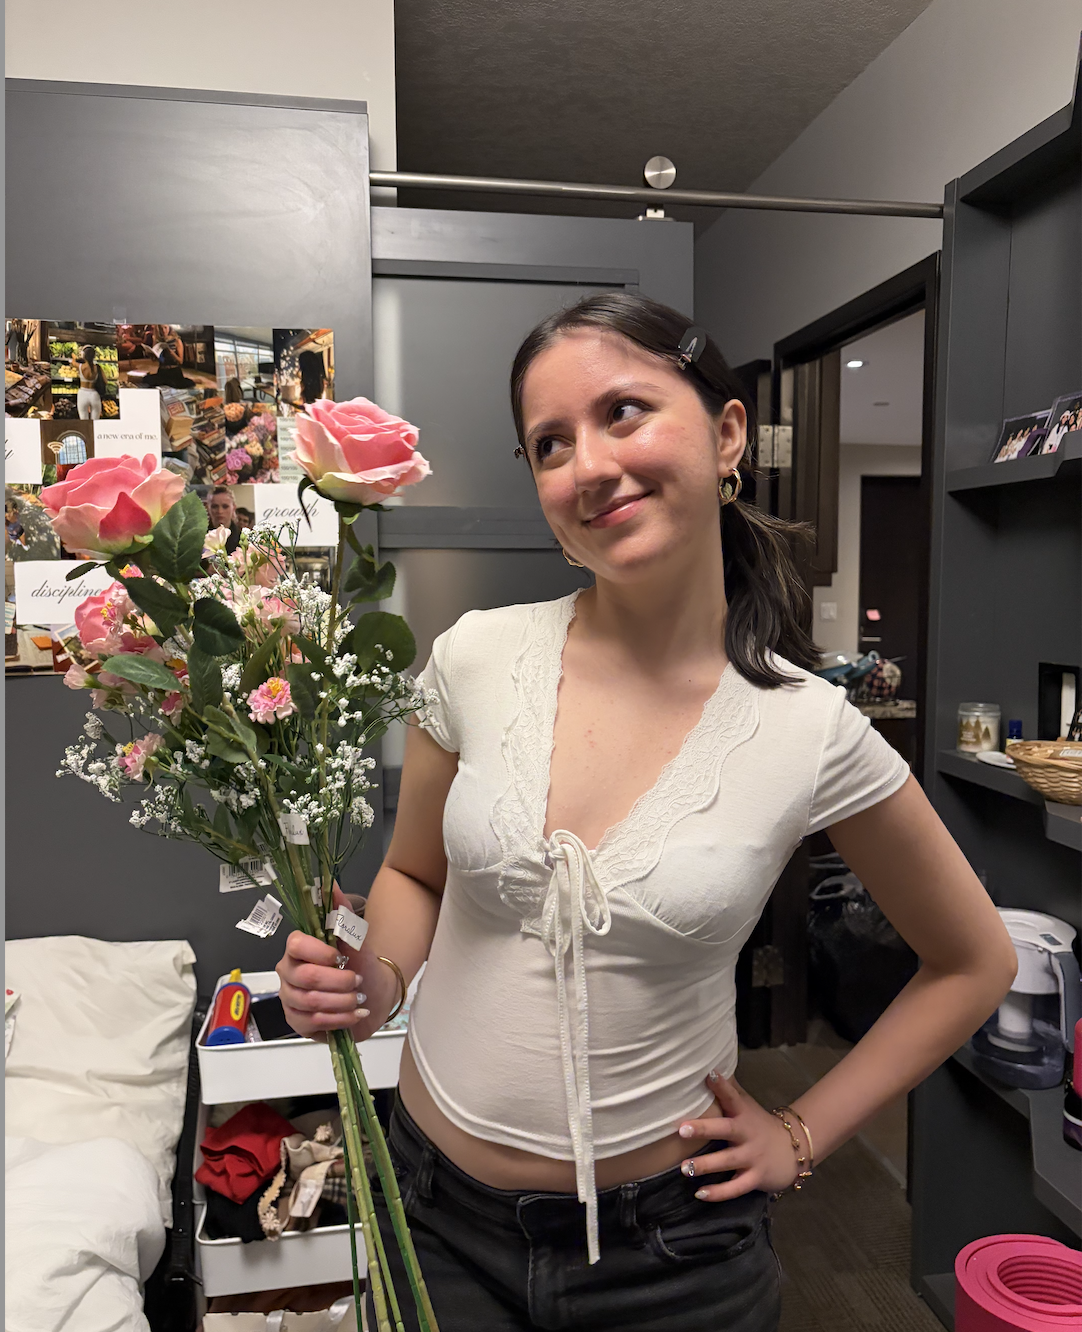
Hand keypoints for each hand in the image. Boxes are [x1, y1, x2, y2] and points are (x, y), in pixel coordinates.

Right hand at [275, 887, 395, 1041]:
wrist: (372, 993)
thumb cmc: (359, 964)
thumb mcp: (355, 938)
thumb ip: (342, 913)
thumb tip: (331, 885)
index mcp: (298, 948)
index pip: (296, 945)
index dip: (320, 952)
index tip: (341, 957)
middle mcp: (288, 972)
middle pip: (307, 977)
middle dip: (339, 981)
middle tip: (357, 980)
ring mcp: (290, 998)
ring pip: (312, 1002)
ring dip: (343, 1000)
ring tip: (358, 997)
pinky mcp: (297, 1021)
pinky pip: (314, 1022)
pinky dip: (341, 1019)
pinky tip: (354, 1013)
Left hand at [674, 1070, 802, 1201]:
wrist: (794, 1150)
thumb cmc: (759, 1125)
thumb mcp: (747, 1106)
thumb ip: (729, 1091)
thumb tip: (707, 1066)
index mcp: (744, 1114)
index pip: (733, 1096)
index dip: (721, 1085)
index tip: (709, 1074)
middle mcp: (748, 1134)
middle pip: (725, 1130)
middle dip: (704, 1129)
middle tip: (681, 1129)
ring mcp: (752, 1157)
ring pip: (727, 1161)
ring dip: (705, 1165)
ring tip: (684, 1168)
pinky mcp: (755, 1178)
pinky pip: (735, 1188)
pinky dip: (718, 1193)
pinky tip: (699, 1194)